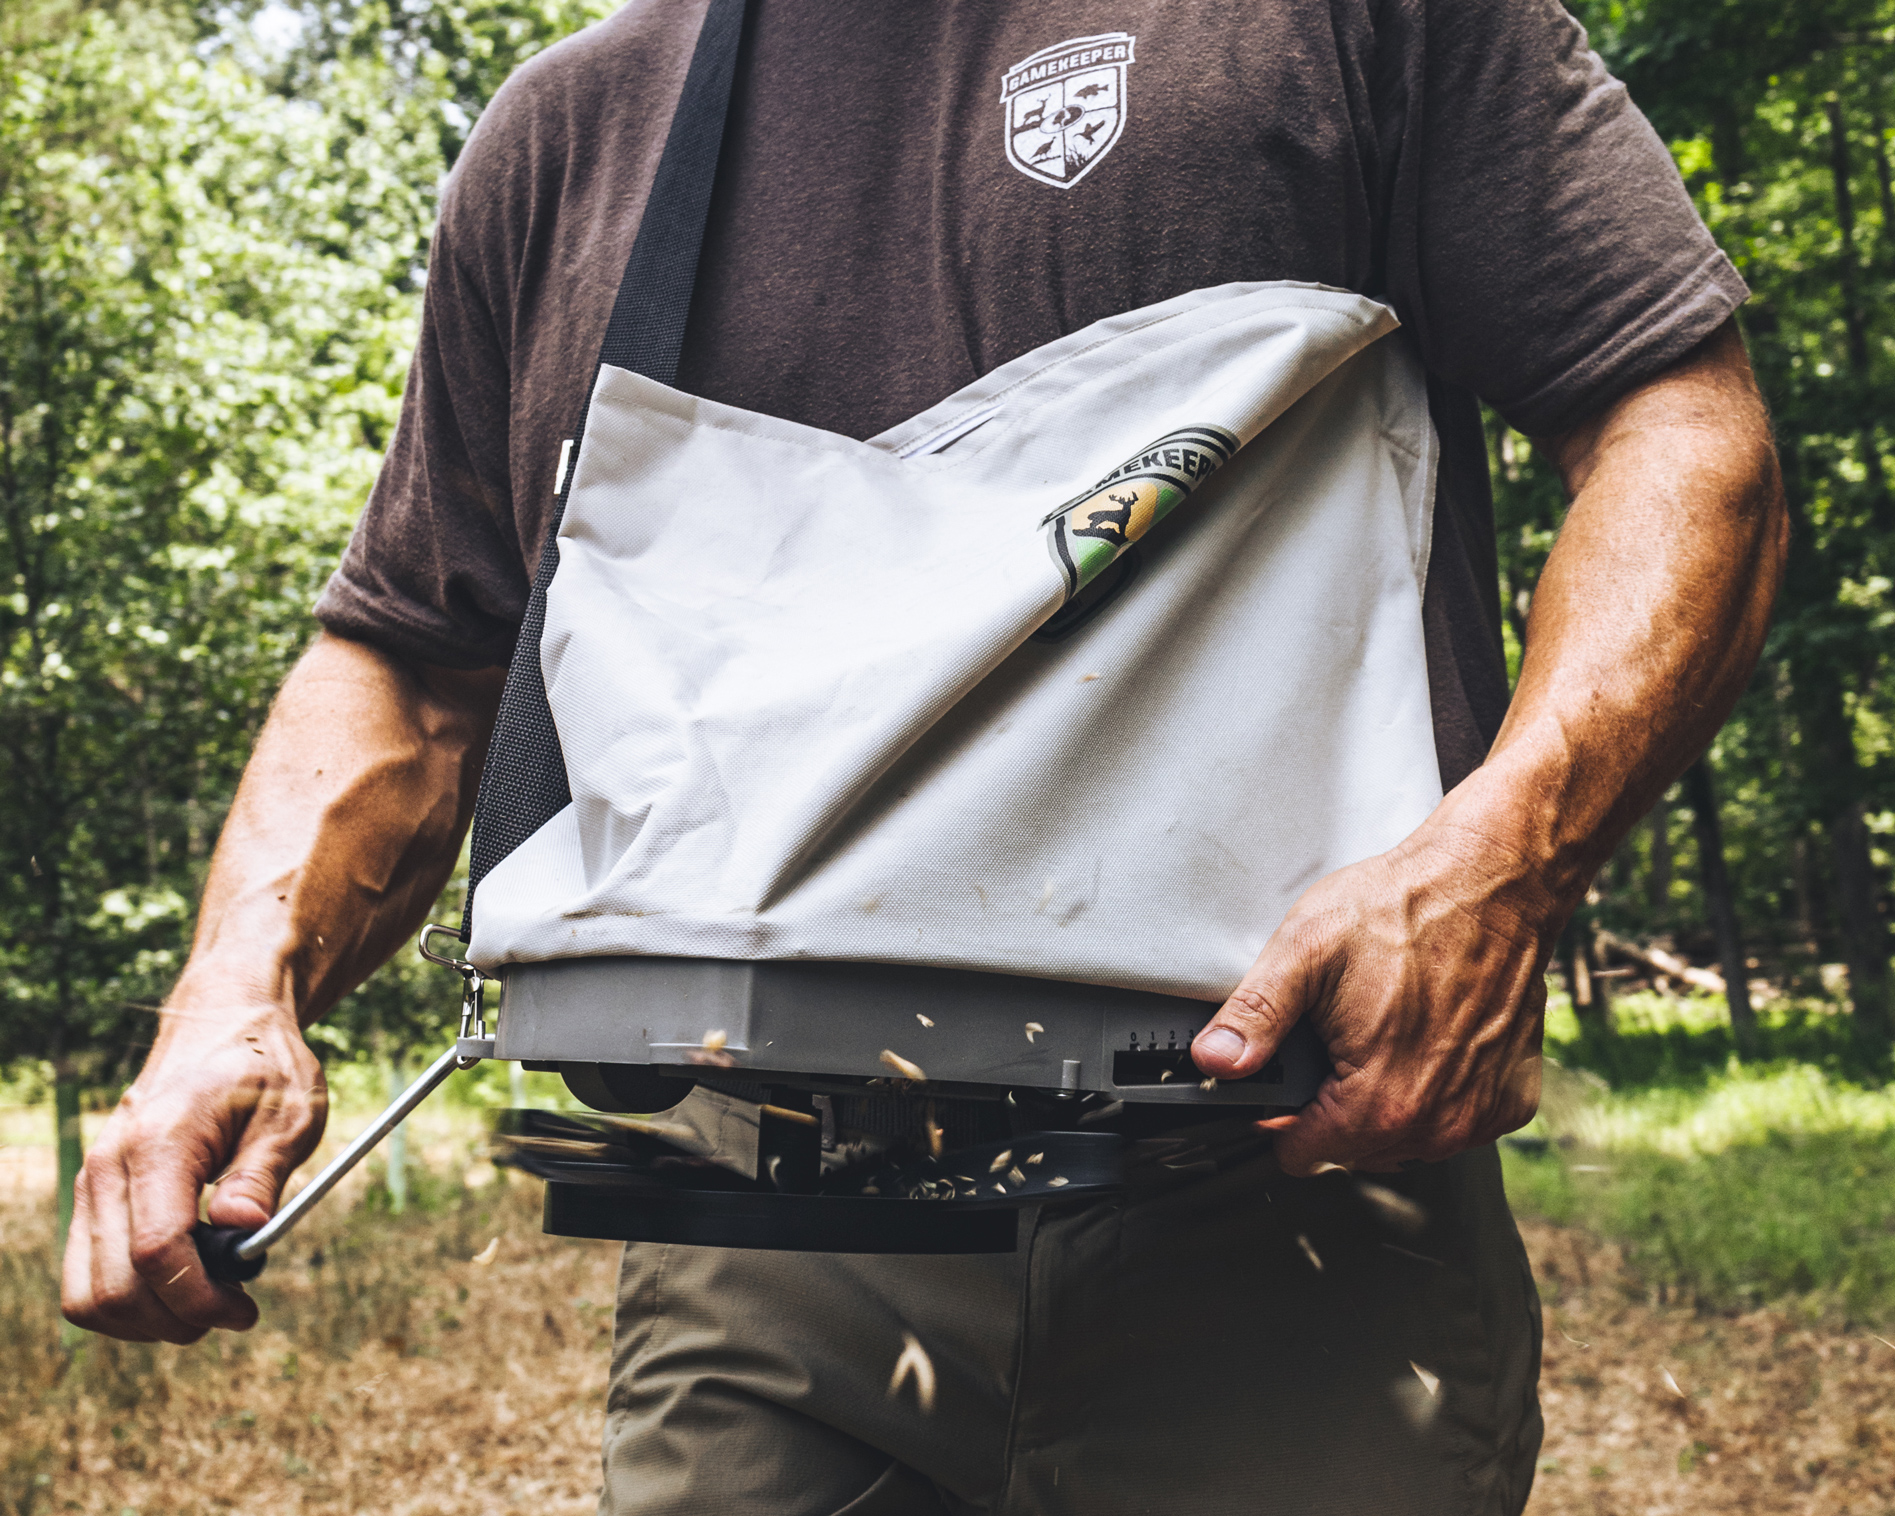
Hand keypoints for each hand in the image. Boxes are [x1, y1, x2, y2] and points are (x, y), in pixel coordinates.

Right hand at [61, 997, 325, 1342]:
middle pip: (113, 1288)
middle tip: (234, 1308)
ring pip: (86, 1295)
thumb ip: (263, 1174)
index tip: (244, 1312)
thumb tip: (243, 1230)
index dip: (198, 1298)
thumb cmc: (264, 1067)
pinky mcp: (92, 1197)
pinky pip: (87, 1275)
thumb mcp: (291, 1113)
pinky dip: (128, 1299)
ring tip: (207, 1299)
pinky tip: (181, 1282)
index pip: (155, 1251)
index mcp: (159, 1143)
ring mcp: (91, 1184)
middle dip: (175, 1318)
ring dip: (146, 1319)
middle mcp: (108, 1167)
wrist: (222, 1025)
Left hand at [1191, 798, 1549, 1174]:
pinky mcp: (1511, 1098)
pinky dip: (1435, 1093)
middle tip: (1336, 1039)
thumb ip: (1254, 1016)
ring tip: (1379, 1035)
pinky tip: (1425, 1042)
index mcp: (1379, 1102)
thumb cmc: (1407, 910)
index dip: (1280, 1118)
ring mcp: (1479, 1117)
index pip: (1303, 1154)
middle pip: (1352, 1150)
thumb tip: (1215, 1061)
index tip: (1284, 1079)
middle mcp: (1437, 1124)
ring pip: (1403, 1140)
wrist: (1492, 884)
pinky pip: (1454, 1121)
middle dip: (1332, 1107)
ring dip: (1384, 1103)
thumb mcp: (1305, 952)